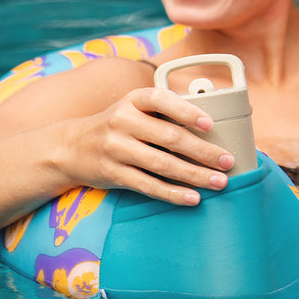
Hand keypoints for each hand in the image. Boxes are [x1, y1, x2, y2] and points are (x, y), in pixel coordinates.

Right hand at [64, 87, 234, 205]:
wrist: (70, 146)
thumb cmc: (118, 125)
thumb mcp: (134, 108)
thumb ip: (167, 111)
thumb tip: (219, 120)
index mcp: (134, 100)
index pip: (161, 100)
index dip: (187, 111)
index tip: (210, 124)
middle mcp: (123, 121)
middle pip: (170, 138)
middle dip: (203, 151)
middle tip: (228, 161)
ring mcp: (116, 149)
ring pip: (163, 165)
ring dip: (195, 175)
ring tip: (220, 182)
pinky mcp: (113, 174)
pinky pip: (149, 186)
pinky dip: (173, 193)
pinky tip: (194, 197)